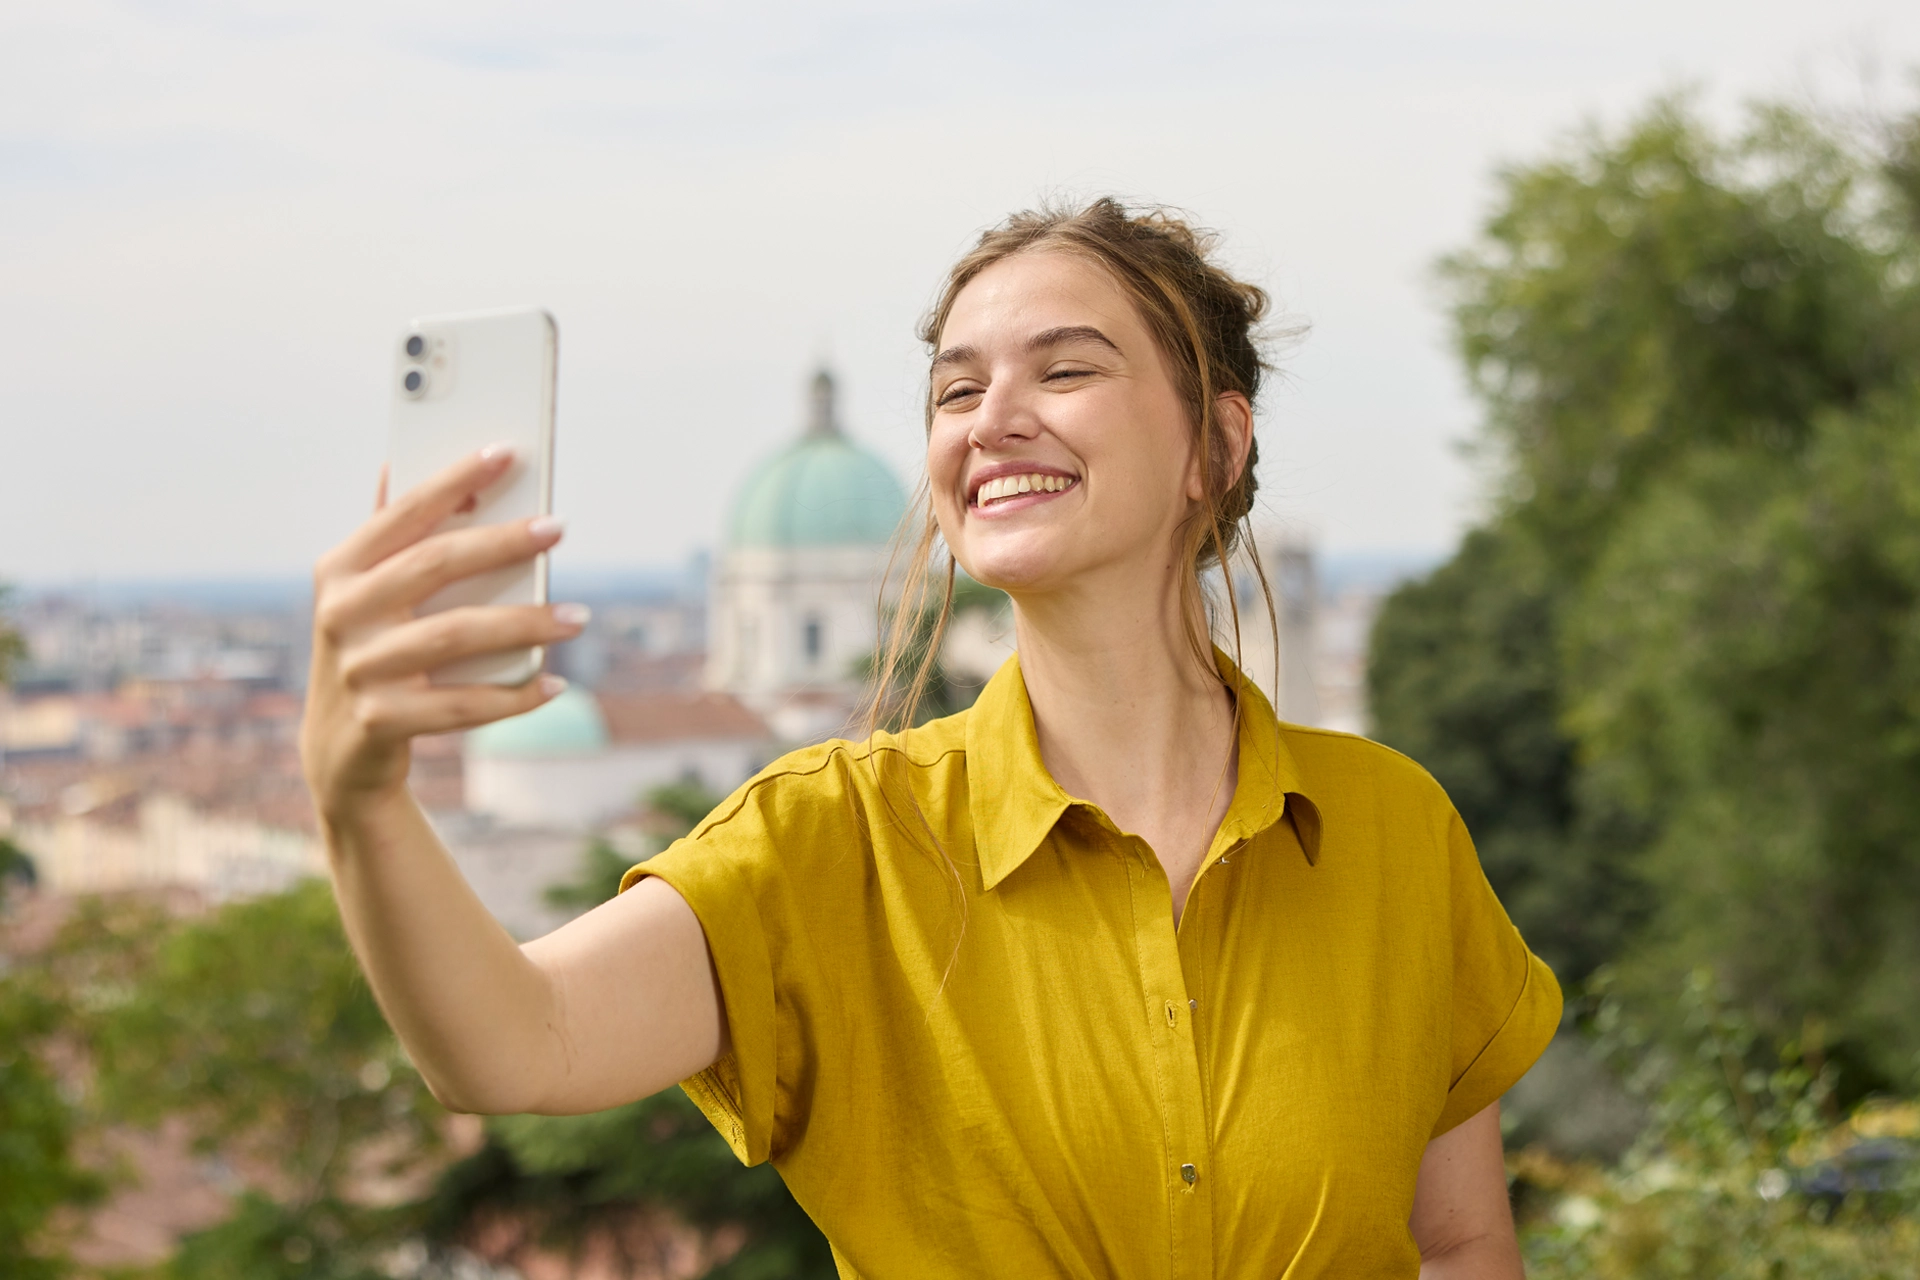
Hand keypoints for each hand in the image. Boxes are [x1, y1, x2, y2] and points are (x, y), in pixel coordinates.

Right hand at [300, 446, 585, 821]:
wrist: (339, 751)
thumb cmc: (371, 650)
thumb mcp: (366, 595)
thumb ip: (389, 538)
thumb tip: (400, 463)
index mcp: (340, 570)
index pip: (404, 513)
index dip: (455, 480)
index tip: (506, 453)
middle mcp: (341, 614)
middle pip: (435, 565)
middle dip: (503, 543)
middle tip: (558, 528)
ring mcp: (358, 669)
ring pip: (456, 635)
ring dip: (526, 624)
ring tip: (578, 616)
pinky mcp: (380, 721)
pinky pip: (463, 705)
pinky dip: (515, 696)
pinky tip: (554, 683)